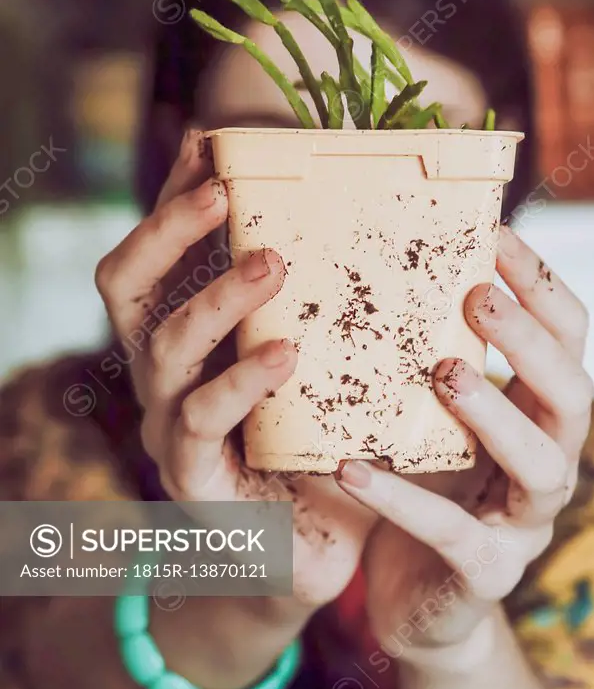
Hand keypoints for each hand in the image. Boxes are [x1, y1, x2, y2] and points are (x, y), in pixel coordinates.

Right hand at [94, 129, 374, 652]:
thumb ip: (327, 297)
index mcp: (189, 334)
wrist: (322, 545)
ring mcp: (171, 427)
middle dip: (166, 230)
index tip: (210, 143)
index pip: (159, 252)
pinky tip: (287, 356)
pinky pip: (201, 422)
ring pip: (162, 349)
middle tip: (222, 192)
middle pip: (126, 287)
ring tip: (271, 264)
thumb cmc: (326, 436)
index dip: (173, 196)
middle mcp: (165, 373)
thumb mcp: (326, 355)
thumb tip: (373, 213)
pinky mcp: (195, 480)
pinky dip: (241, 382)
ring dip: (215, 300)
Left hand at [335, 225, 593, 668]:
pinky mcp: (486, 574)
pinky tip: (351, 465)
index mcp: (540, 415)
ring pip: (537, 465)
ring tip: (444, 373)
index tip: (496, 234)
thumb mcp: (433, 418)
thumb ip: (429, 359)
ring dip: (495, 412)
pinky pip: (451, 534)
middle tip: (476, 297)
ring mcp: (525, 524)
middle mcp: (550, 463)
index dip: (541, 285)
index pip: (568, 338)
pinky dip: (401, 498)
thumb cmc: (426, 488)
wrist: (418, 600)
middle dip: (530, 342)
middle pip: (573, 394)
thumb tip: (377, 270)